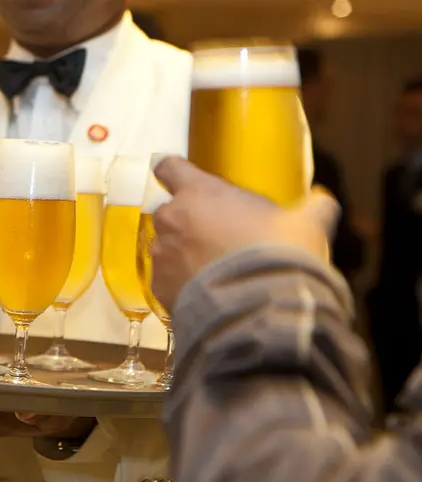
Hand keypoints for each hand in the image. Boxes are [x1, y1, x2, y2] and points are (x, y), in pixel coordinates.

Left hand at [150, 156, 339, 309]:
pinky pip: (166, 282)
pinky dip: (181, 286)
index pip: (170, 168)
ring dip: (182, 255)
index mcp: (200, 192)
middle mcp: (173, 220)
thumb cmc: (278, 254)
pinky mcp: (160, 289)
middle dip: (184, 222)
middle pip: (167, 212)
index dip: (171, 170)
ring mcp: (162, 256)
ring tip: (212, 272)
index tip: (170, 172)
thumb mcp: (305, 225)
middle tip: (212, 236)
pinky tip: (206, 295)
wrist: (258, 308)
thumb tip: (324, 203)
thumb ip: (312, 209)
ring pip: (165, 249)